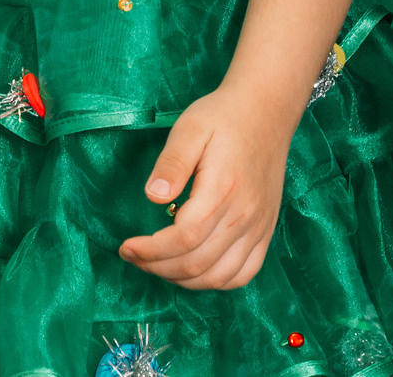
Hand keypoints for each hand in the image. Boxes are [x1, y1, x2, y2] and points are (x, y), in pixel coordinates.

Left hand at [117, 80, 293, 289]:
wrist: (266, 111)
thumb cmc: (224, 117)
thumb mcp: (190, 128)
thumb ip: (171, 163)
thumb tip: (153, 197)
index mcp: (223, 190)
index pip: (183, 239)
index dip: (150, 251)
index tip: (126, 246)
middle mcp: (244, 216)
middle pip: (197, 263)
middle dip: (156, 267)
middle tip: (132, 256)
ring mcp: (259, 227)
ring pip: (219, 277)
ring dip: (182, 280)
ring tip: (156, 264)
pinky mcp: (266, 231)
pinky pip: (243, 274)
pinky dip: (215, 281)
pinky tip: (193, 270)